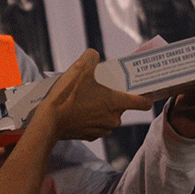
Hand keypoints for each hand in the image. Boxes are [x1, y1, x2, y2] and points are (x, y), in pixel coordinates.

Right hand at [39, 49, 153, 140]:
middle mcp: (114, 119)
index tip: (142, 88)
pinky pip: (97, 124)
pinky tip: (79, 109)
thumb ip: (92, 56)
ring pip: (109, 116)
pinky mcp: (90, 136)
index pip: (144, 103)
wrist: (48, 121)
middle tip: (102, 86)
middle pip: (122, 107)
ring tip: (87, 97)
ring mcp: (102, 129)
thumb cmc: (67, 95)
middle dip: (115, 96)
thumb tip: (94, 56)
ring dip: (102, 107)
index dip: (146, 95)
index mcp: (116, 103)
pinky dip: (91, 117)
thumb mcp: (80, 66)